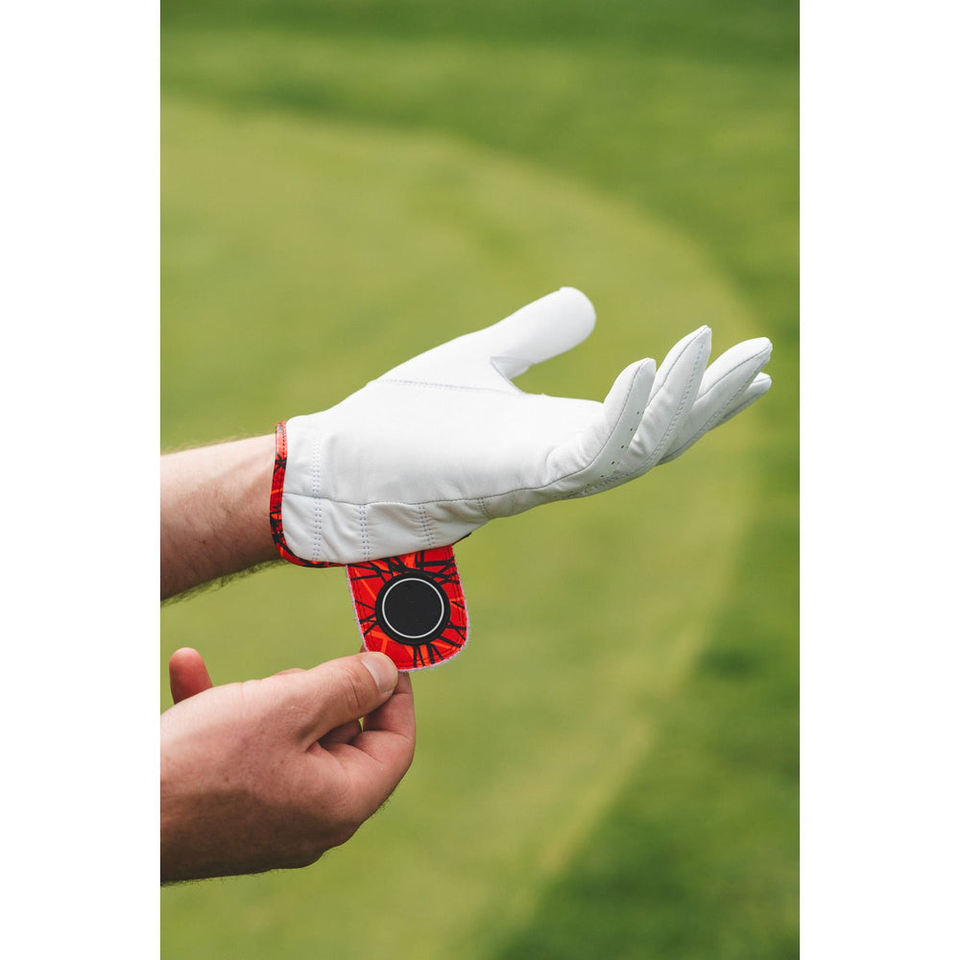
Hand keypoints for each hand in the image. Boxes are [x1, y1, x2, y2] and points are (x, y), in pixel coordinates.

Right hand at [161, 648, 414, 881]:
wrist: (109, 820)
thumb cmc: (203, 765)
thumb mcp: (288, 706)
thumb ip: (346, 686)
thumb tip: (387, 672)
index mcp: (340, 802)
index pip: (395, 744)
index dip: (396, 694)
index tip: (387, 656)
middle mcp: (310, 819)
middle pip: (340, 740)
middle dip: (320, 694)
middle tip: (299, 672)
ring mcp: (267, 819)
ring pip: (287, 741)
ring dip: (264, 699)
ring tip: (243, 685)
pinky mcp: (226, 812)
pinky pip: (240, 755)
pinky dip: (223, 714)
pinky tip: (189, 669)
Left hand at [276, 287, 771, 563]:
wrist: (338, 469)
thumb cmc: (401, 422)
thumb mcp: (481, 360)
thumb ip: (533, 338)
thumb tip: (586, 303)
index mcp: (558, 435)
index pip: (646, 418)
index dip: (699, 393)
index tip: (750, 362)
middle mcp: (560, 461)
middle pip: (660, 439)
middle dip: (713, 402)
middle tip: (763, 358)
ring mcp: (542, 473)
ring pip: (639, 451)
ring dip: (682, 405)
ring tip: (715, 352)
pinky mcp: (514, 477)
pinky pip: (588, 454)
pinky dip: (623, 415)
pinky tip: (647, 368)